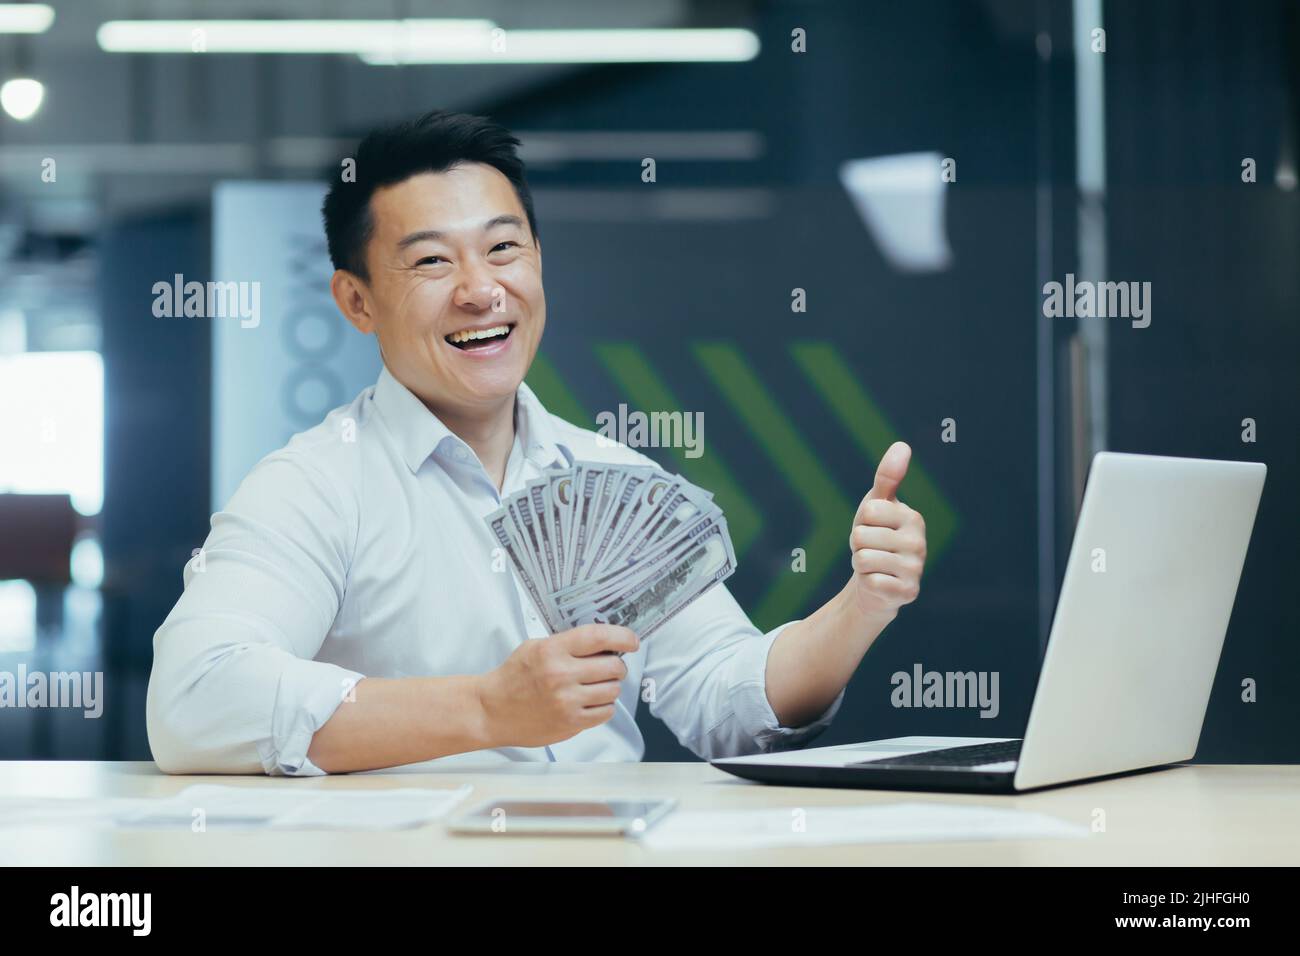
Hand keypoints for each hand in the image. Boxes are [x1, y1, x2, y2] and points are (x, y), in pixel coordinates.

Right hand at [479, 624, 638, 747]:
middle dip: (617, 666)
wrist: (491, 710)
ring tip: (596, 686)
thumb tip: (604, 642)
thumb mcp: (535, 647)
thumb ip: (567, 644)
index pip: (598, 637)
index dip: (622, 636)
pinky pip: (605, 713)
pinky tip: (590, 702)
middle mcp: (561, 675)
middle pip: (613, 666)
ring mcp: (567, 701)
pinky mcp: (570, 723)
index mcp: (552, 650)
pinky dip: (603, 706)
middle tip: (610, 666)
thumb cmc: (513, 677)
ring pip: (612, 690)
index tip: (631, 641)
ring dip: (610, 687)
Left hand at [848, 441, 926, 621]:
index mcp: (913, 518)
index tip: (872, 530)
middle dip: (858, 546)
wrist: (875, 582)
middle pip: (861, 536)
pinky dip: (867, 583)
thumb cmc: (876, 537)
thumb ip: (888, 477)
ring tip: (875, 566)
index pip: (868, 512)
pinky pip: (871, 581)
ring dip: (861, 564)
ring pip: (863, 559)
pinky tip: (879, 583)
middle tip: (871, 551)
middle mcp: (919, 543)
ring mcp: (916, 569)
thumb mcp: (877, 505)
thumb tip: (902, 445)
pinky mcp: (908, 592)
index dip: (861, 522)